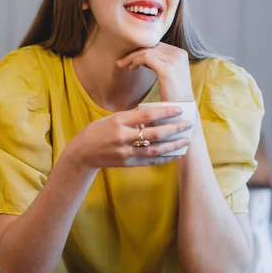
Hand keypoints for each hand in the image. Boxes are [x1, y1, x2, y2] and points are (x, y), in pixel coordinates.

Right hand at [62, 105, 192, 169]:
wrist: (83, 153)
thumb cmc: (98, 131)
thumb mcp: (113, 118)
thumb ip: (132, 116)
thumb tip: (154, 111)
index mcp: (120, 121)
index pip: (148, 115)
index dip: (166, 112)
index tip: (180, 109)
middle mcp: (123, 137)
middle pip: (155, 133)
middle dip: (175, 129)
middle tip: (189, 124)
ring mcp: (125, 152)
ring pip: (155, 149)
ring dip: (173, 145)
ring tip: (186, 140)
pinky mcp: (127, 163)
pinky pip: (150, 160)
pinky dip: (164, 157)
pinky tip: (175, 154)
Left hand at [116, 42, 193, 101]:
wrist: (182, 110)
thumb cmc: (173, 94)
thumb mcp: (168, 73)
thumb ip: (160, 61)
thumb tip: (142, 54)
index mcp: (181, 53)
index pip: (156, 45)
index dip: (141, 49)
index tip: (129, 58)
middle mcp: (179, 53)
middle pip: (151, 46)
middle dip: (134, 52)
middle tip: (121, 62)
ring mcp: (174, 60)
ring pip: (146, 51)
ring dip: (132, 57)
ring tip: (124, 66)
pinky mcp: (167, 69)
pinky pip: (146, 58)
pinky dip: (136, 61)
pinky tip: (132, 68)